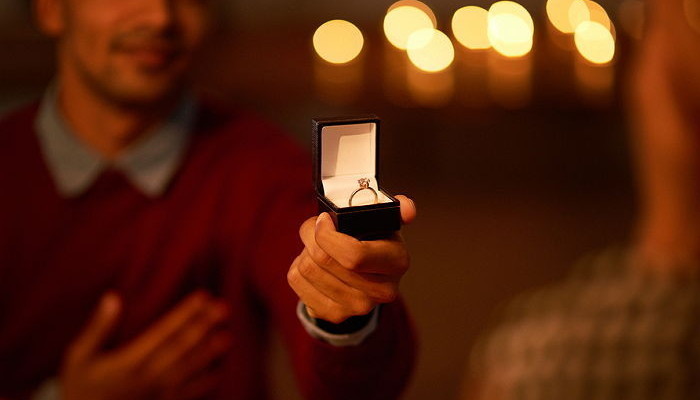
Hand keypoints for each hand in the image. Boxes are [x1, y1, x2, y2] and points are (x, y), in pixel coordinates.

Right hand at [60, 291, 230, 399]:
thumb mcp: (79, 357)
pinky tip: (218, 372)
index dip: (185, 313)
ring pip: (188, 371)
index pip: (163, 331)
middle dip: (203, 326)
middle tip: (224, 308)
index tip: (202, 296)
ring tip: (228, 337)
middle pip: (181, 348)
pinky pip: (186, 396)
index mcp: (128, 361)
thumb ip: (98, 328)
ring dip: (208, 353)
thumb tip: (112, 297)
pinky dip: (203, 384)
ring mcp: (155, 396)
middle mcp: (146, 378)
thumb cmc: (79, 388)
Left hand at [288, 195, 415, 323]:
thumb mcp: (385, 222)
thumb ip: (397, 209)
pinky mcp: (335, 315)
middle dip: (311, 237)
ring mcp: (358, 307)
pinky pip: (297, 282)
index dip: (328, 235)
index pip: (354, 255)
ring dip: (304, 251)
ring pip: (307, 269)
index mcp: (397, 262)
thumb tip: (408, 209)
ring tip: (315, 246)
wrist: (367, 277)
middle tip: (314, 229)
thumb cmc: (373, 240)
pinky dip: (297, 267)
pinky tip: (312, 264)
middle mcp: (382, 291)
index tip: (323, 220)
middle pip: (324, 260)